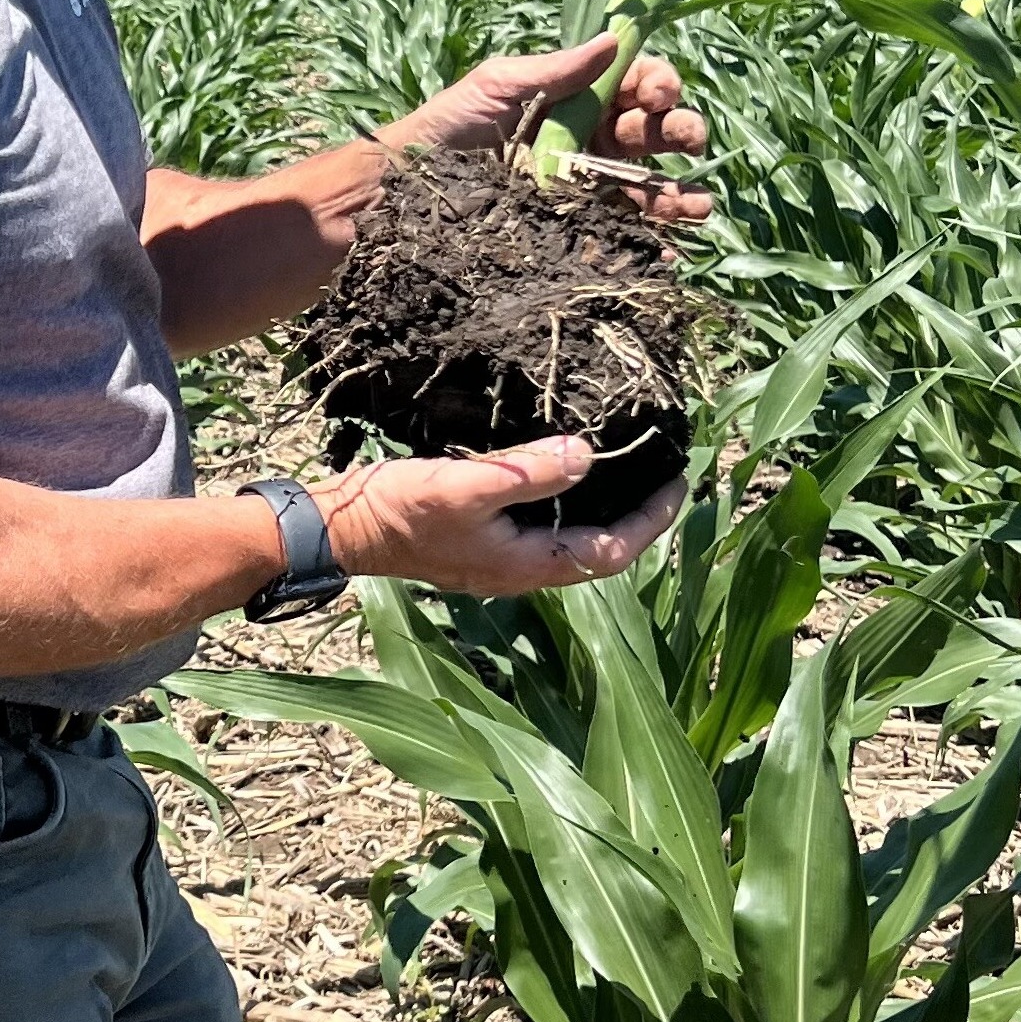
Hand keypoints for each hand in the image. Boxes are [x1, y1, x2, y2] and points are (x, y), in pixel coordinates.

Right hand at [315, 443, 688, 597]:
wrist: (341, 528)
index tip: (679, 479)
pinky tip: (564, 465)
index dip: (651, 519)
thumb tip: (587, 453)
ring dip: (603, 503)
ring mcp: (500, 555)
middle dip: (636, 512)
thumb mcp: (467, 486)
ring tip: (627, 464)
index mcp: (527, 565)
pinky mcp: (481, 536)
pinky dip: (566, 496)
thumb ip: (528, 473)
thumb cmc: (399, 512)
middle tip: (663, 469)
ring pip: (571, 534)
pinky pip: (542, 521)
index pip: (612, 551)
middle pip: (598, 546)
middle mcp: (521, 568)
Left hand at [378, 34, 711, 222]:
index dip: (655, 85)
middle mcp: (585, 142)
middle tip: (687, 136)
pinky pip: (620, 236)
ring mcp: (582, 189)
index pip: (631, 86)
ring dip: (677, 195)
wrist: (404, 193)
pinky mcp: (572, 230)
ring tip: (697, 206)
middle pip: (648, 135)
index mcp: (573, 100)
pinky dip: (650, 246)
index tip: (656, 94)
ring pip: (644, 188)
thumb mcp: (498, 85)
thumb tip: (616, 38)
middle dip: (677, 132)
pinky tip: (669, 251)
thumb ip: (557, 69)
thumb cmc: (448, 127)